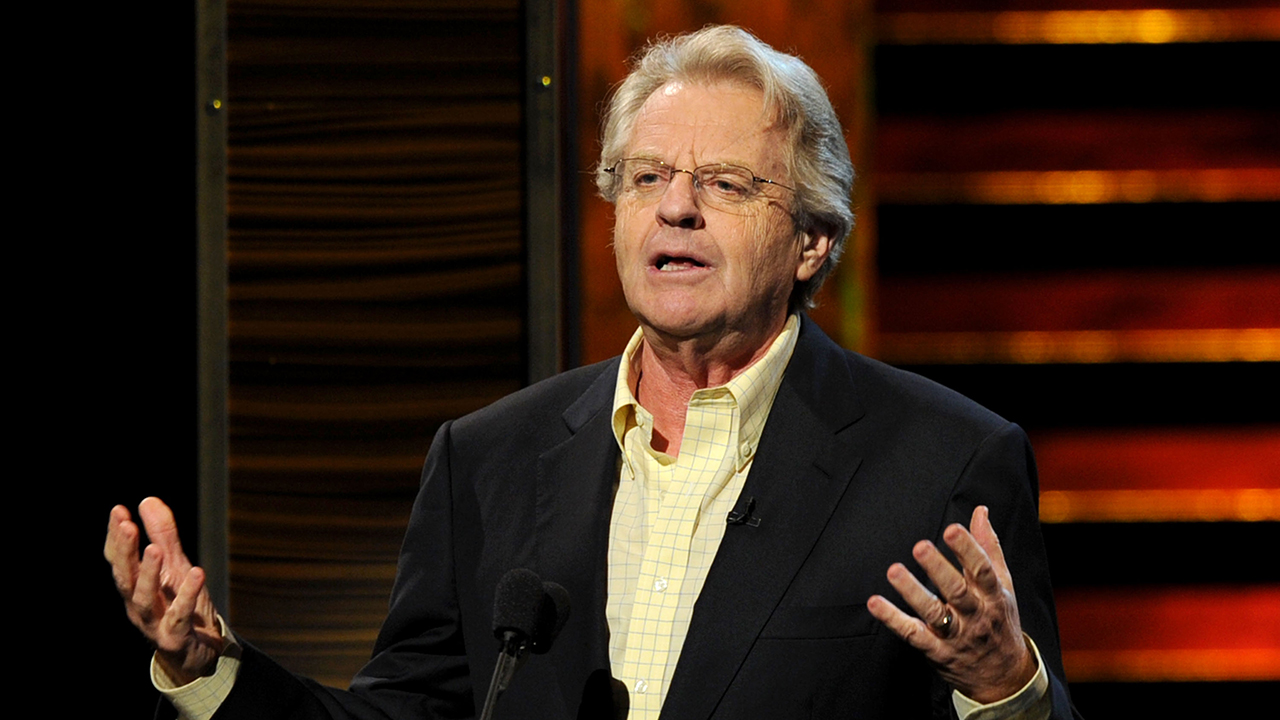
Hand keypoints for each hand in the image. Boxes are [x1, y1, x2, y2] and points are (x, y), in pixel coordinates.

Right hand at [105, 497, 223, 684]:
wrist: (199, 651)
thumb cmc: (182, 606)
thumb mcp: (175, 567)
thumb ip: (163, 536)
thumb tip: (147, 500)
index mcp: (134, 587)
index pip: (118, 560)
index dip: (116, 537)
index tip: (118, 510)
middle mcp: (138, 605)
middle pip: (124, 578)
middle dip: (124, 552)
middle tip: (126, 525)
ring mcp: (155, 623)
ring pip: (144, 599)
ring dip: (148, 574)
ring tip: (154, 549)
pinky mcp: (175, 637)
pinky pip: (179, 617)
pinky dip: (187, 596)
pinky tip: (197, 573)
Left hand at [867, 506, 1035, 702]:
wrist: (1005, 678)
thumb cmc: (1000, 622)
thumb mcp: (1003, 586)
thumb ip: (989, 548)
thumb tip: (980, 511)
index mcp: (993, 596)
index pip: (982, 570)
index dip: (968, 549)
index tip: (952, 529)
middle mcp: (975, 615)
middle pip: (957, 591)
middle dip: (938, 569)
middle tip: (920, 546)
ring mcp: (956, 635)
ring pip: (933, 613)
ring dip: (912, 591)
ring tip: (893, 571)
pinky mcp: (937, 652)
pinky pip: (913, 635)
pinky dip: (893, 619)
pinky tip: (875, 604)